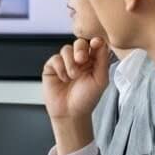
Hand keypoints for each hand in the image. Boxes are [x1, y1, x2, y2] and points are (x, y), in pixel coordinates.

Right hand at [42, 37, 107, 153]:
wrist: (70, 112)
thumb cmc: (86, 99)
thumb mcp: (101, 80)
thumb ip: (102, 60)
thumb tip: (101, 42)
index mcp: (93, 61)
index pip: (94, 45)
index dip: (95, 41)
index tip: (96, 43)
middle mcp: (79, 60)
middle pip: (79, 43)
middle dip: (80, 49)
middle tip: (81, 60)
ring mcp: (65, 63)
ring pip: (66, 49)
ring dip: (70, 62)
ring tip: (73, 76)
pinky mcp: (52, 67)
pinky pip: (55, 59)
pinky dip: (60, 68)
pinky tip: (63, 78)